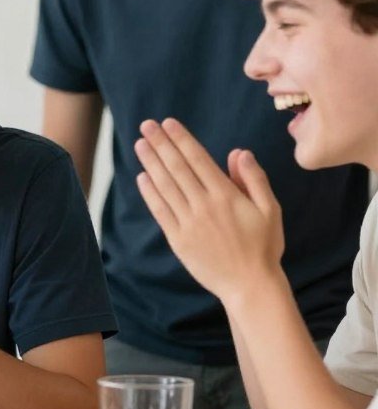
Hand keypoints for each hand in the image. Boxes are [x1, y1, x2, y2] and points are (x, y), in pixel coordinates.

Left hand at [134, 118, 284, 303]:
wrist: (249, 285)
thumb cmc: (263, 246)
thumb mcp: (269, 209)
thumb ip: (254, 179)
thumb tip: (239, 152)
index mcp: (226, 195)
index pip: (198, 159)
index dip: (181, 139)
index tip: (168, 123)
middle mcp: (204, 205)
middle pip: (177, 168)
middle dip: (161, 144)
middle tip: (146, 126)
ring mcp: (188, 222)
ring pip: (165, 186)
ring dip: (151, 163)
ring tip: (140, 144)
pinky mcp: (178, 239)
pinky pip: (160, 211)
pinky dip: (150, 193)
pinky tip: (142, 177)